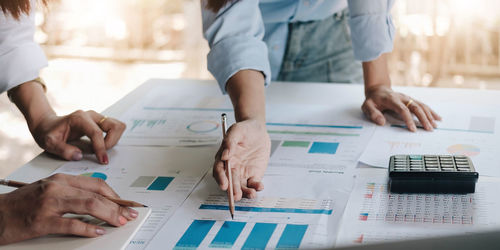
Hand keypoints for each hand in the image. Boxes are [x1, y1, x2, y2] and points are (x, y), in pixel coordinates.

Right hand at [0, 174, 136, 244]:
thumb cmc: (22, 204)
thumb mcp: (49, 191)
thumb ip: (72, 193)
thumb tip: (99, 201)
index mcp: (60, 180)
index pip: (96, 184)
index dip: (115, 195)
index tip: (126, 204)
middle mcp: (56, 188)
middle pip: (96, 195)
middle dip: (117, 205)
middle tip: (129, 214)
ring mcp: (49, 204)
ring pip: (88, 205)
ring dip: (109, 215)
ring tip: (120, 222)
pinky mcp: (42, 221)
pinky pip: (71, 223)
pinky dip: (88, 228)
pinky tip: (98, 232)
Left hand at [31, 110, 125, 163]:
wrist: (46, 124)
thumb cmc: (48, 132)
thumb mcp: (49, 143)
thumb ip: (63, 150)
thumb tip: (79, 156)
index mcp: (80, 118)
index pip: (97, 133)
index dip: (101, 148)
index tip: (103, 160)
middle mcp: (91, 116)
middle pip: (114, 126)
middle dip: (111, 142)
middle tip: (101, 154)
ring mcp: (97, 118)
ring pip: (118, 126)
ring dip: (114, 140)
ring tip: (101, 149)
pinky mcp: (100, 123)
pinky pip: (115, 129)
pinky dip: (112, 139)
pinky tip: (101, 146)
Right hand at [213, 119, 269, 200]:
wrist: (258, 130)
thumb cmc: (244, 129)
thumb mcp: (236, 130)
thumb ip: (230, 142)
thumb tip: (225, 155)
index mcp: (224, 158)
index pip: (219, 170)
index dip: (221, 178)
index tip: (224, 185)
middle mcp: (231, 168)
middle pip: (230, 181)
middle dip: (233, 189)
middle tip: (236, 195)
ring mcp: (242, 172)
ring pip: (241, 186)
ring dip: (245, 192)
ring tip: (251, 194)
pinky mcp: (253, 174)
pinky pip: (253, 183)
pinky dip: (256, 187)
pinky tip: (259, 186)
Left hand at [362, 85, 440, 131]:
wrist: (378, 90)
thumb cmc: (373, 100)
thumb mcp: (367, 106)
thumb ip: (373, 114)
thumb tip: (381, 122)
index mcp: (392, 99)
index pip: (403, 109)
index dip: (408, 119)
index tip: (413, 129)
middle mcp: (402, 98)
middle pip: (415, 107)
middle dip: (423, 118)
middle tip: (429, 129)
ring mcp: (408, 98)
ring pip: (421, 105)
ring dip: (429, 115)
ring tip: (435, 126)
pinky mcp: (411, 100)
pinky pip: (423, 105)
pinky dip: (431, 112)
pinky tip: (437, 118)